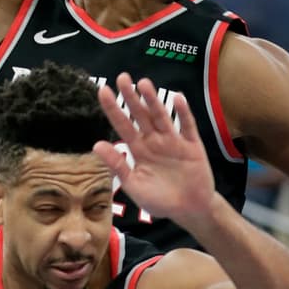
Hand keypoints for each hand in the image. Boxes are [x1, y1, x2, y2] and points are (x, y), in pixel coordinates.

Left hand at [94, 73, 214, 223]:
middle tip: (122, 77)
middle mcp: (154, 141)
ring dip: (153, 100)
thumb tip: (96, 145)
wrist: (189, 210)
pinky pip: (187, 127)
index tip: (102, 90)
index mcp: (138, 150)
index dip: (113, 108)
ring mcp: (173, 142)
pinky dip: (184, 113)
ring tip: (143, 84)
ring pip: (161, 117)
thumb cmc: (159, 199)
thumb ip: (117, 165)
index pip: (122, 125)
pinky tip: (178, 99)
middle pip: (140, 115)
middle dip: (131, 97)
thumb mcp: (134, 185)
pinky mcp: (192, 146)